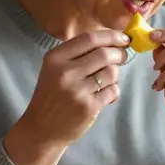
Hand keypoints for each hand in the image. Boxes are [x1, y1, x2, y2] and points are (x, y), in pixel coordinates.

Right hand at [5, 30, 129, 164]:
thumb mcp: (54, 69)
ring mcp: (78, 90)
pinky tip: (105, 95)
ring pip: (112, 72)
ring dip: (116, 74)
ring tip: (108, 79)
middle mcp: (65, 72)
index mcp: (55, 58)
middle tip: (122, 56)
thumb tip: (112, 40)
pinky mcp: (89, 107)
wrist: (41, 129)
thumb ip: (77, 54)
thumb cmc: (51, 96)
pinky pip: (113, 91)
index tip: (123, 38)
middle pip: (104, 54)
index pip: (89, 38)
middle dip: (119, 53)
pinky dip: (114, 91)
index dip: (111, 36)